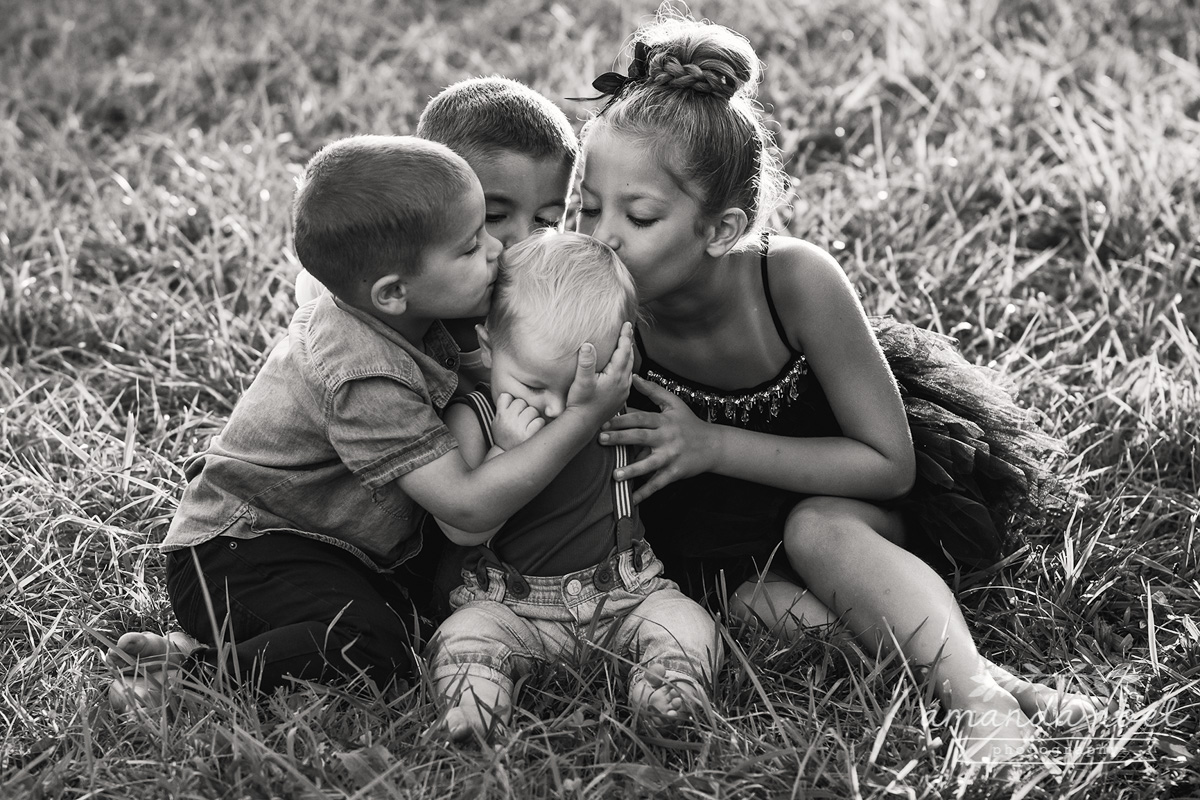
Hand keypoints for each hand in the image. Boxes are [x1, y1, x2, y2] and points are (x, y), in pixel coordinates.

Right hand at [490, 393, 545, 449]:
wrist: (508, 459)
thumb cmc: (505, 437)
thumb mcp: (497, 422)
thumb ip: (503, 408)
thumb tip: (509, 392)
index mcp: (499, 416)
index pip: (507, 396)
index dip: (513, 402)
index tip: (513, 412)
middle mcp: (507, 421)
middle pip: (522, 402)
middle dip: (524, 409)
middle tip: (522, 422)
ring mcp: (518, 428)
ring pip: (532, 410)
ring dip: (533, 417)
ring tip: (527, 427)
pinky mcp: (529, 435)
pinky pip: (540, 421)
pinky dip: (539, 425)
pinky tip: (534, 432)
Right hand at [564, 321, 633, 423]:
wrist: (582, 424)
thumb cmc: (581, 403)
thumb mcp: (581, 381)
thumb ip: (586, 362)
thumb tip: (588, 345)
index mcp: (616, 376)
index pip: (624, 350)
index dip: (625, 336)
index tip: (627, 325)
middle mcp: (623, 383)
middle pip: (629, 358)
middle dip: (628, 343)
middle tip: (627, 332)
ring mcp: (623, 391)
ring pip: (629, 368)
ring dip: (627, 356)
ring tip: (625, 347)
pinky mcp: (619, 398)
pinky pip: (626, 378)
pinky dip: (625, 369)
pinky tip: (620, 369)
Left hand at [599, 375, 720, 502]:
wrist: (713, 445)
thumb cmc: (689, 423)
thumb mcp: (674, 404)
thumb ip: (653, 391)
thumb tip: (634, 377)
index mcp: (664, 421)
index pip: (640, 418)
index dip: (621, 419)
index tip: (603, 422)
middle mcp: (667, 438)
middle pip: (641, 437)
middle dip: (620, 439)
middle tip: (601, 440)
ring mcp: (671, 456)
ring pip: (650, 464)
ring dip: (632, 470)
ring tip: (615, 475)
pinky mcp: (675, 472)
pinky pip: (658, 484)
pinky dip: (645, 493)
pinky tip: (632, 500)